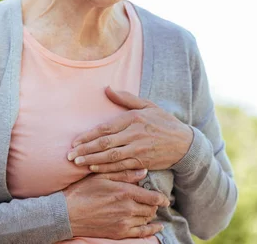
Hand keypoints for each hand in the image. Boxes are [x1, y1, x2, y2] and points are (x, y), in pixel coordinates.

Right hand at [63, 169, 168, 238]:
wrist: (68, 213)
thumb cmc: (82, 191)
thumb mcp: (101, 176)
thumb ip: (123, 173)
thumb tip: (143, 171)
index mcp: (124, 192)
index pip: (152, 197)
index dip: (161, 198)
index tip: (164, 198)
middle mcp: (128, 208)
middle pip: (151, 208)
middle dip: (153, 205)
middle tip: (150, 201)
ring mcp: (124, 222)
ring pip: (147, 219)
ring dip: (149, 215)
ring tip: (147, 210)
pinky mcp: (120, 232)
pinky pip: (142, 233)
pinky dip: (152, 230)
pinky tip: (156, 227)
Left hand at [67, 87, 193, 172]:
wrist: (185, 143)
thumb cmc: (163, 121)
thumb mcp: (147, 105)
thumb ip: (126, 98)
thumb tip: (107, 88)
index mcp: (133, 119)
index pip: (105, 128)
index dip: (88, 135)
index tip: (74, 141)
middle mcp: (135, 134)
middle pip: (105, 144)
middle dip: (85, 150)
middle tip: (70, 155)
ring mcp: (139, 149)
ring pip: (111, 157)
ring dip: (93, 160)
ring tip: (78, 162)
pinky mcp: (143, 162)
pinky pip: (121, 166)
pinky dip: (107, 168)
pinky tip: (94, 168)